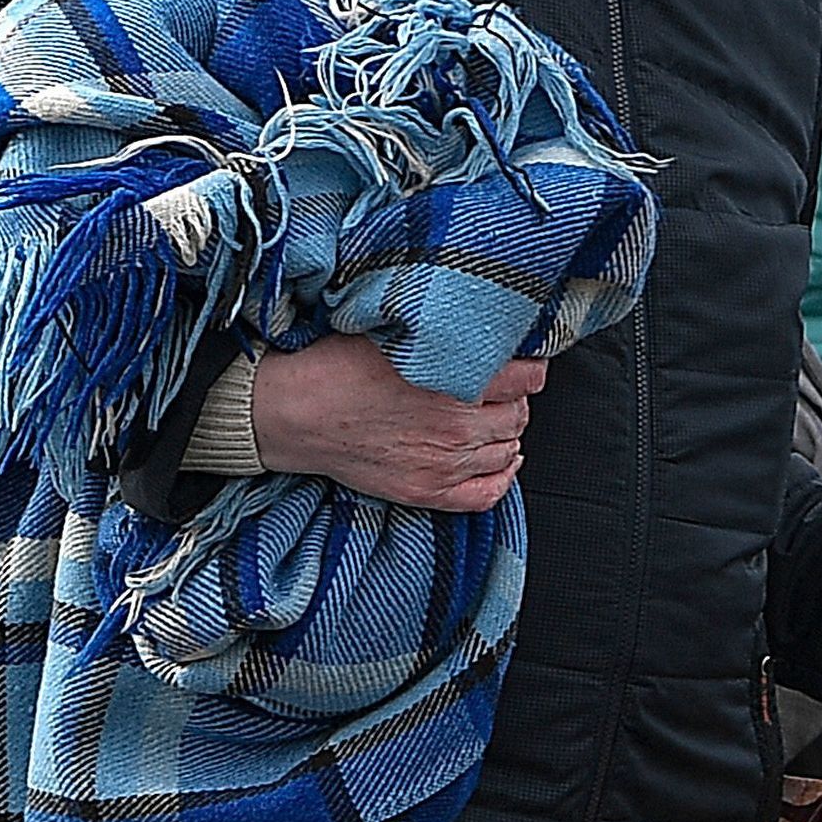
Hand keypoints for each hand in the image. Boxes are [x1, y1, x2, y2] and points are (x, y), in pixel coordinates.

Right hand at [250, 335, 546, 511]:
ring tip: (489, 418)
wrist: (293, 412)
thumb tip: (482, 328)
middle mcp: (456, 425)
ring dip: (506, 434)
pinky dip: (503, 476)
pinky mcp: (429, 491)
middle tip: (499, 389)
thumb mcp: (393, 331)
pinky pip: (488, 494)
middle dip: (515, 400)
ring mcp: (445, 463)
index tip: (523, 363)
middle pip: (519, 415)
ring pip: (508, 450)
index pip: (526, 377)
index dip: (529, 368)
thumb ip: (444, 334)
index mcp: (452, 380)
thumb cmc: (335, 367)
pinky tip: (500, 460)